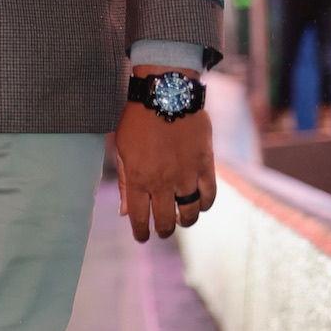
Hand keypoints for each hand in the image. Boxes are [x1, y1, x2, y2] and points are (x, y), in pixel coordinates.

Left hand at [112, 104, 217, 241]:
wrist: (165, 94)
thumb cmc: (137, 119)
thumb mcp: (121, 149)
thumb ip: (124, 183)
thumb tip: (125, 213)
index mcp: (138, 179)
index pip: (140, 218)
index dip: (141, 232)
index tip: (143, 237)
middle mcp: (162, 182)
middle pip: (165, 220)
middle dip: (163, 230)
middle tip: (163, 230)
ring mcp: (185, 175)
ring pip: (189, 213)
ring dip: (185, 221)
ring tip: (182, 219)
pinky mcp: (205, 165)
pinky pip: (209, 195)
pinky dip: (205, 204)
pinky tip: (199, 204)